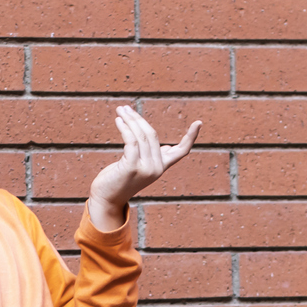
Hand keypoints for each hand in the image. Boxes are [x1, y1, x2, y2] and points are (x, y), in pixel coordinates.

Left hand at [88, 107, 197, 230]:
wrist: (107, 199)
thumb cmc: (120, 180)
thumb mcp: (141, 167)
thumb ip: (154, 157)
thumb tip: (168, 147)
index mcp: (162, 167)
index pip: (181, 151)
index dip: (191, 137)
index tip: (199, 123)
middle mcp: (157, 168)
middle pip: (152, 135)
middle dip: (138, 118)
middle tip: (125, 107)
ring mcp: (146, 168)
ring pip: (141, 136)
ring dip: (130, 120)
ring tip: (120, 110)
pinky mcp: (132, 167)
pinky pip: (131, 141)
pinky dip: (125, 128)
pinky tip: (118, 120)